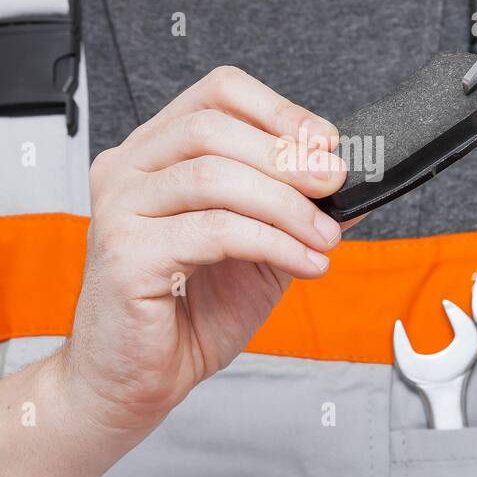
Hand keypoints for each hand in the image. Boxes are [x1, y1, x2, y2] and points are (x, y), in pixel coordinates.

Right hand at [61, 66, 346, 433]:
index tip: (326, 142)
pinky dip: (272, 243)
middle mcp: (128, 170)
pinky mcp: (124, 253)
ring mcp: (119, 209)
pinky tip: (304, 262)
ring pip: (213, 176)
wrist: (133, 383)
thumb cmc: (187, 316)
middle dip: (287, 156)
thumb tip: (357, 188)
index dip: (278, 110)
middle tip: (335, 185)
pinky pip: (213, 231)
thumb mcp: (259, 251)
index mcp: (155, 154)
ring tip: (324, 238)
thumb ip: (295, 212)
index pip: (216, 94)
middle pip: (214, 128)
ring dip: (285, 205)